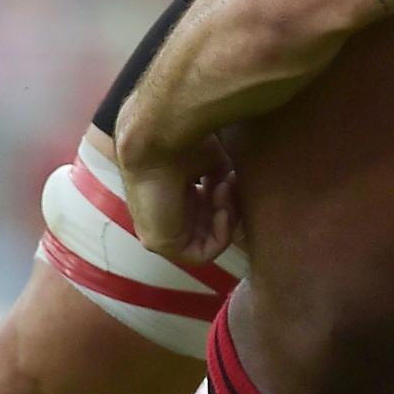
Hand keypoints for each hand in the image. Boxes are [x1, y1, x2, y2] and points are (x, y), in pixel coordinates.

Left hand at [121, 135, 239, 264]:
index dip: (226, 200)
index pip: (206, 212)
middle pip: (209, 227)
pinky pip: (200, 254)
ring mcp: (161, 231)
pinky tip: (221, 210)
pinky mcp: (161, 243)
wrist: (157, 139)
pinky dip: (220, 235)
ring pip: (207, 240)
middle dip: (228, 208)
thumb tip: (236, 194)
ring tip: (224, 190)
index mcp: (175, 196)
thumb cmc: (182, 143)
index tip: (231, 178)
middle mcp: (166, 215)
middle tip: (231, 184)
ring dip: (226, 218)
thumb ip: (224, 184)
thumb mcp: (213, 165)